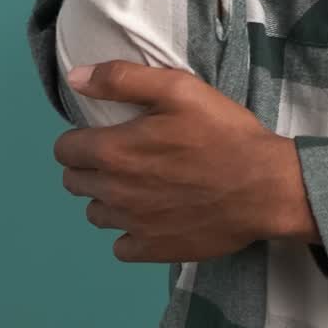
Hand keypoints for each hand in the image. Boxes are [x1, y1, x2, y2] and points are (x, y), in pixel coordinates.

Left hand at [53, 61, 319, 262]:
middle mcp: (114, 193)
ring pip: (96, 214)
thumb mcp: (177, 88)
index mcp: (114, 151)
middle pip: (74, 183)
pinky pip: (120, 246)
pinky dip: (130, 230)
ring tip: (139, 183)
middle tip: (124, 154)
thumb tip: (75, 77)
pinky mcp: (153, 250)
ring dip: (108, 197)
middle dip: (89, 166)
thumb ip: (121, 79)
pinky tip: (152, 214)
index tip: (104, 132)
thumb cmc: (221, 131)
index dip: (79, 137)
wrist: (263, 186)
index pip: (64, 150)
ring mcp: (132, 226)